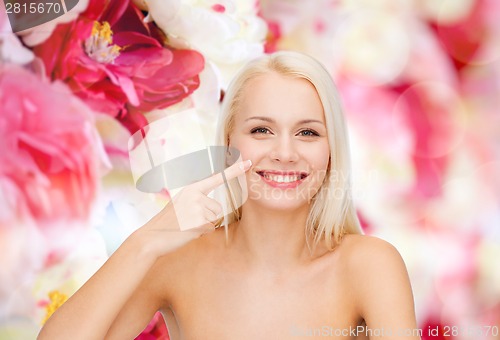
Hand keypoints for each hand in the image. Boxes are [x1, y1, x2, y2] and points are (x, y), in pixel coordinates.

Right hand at [132, 159, 251, 257]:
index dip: (234, 170)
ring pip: (214, 218)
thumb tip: (213, 193)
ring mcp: (197, 209)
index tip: (249, 163)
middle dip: (207, 216)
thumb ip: (196, 196)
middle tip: (187, 219)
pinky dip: (200, 232)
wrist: (151, 236)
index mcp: (192, 188)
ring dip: (203, 224)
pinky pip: (210, 228)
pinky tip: (186, 231)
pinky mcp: (199, 223)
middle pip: (217, 207)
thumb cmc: (168, 221)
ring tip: (186, 224)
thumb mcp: (180, 201)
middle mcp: (196, 196)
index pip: (217, 177)